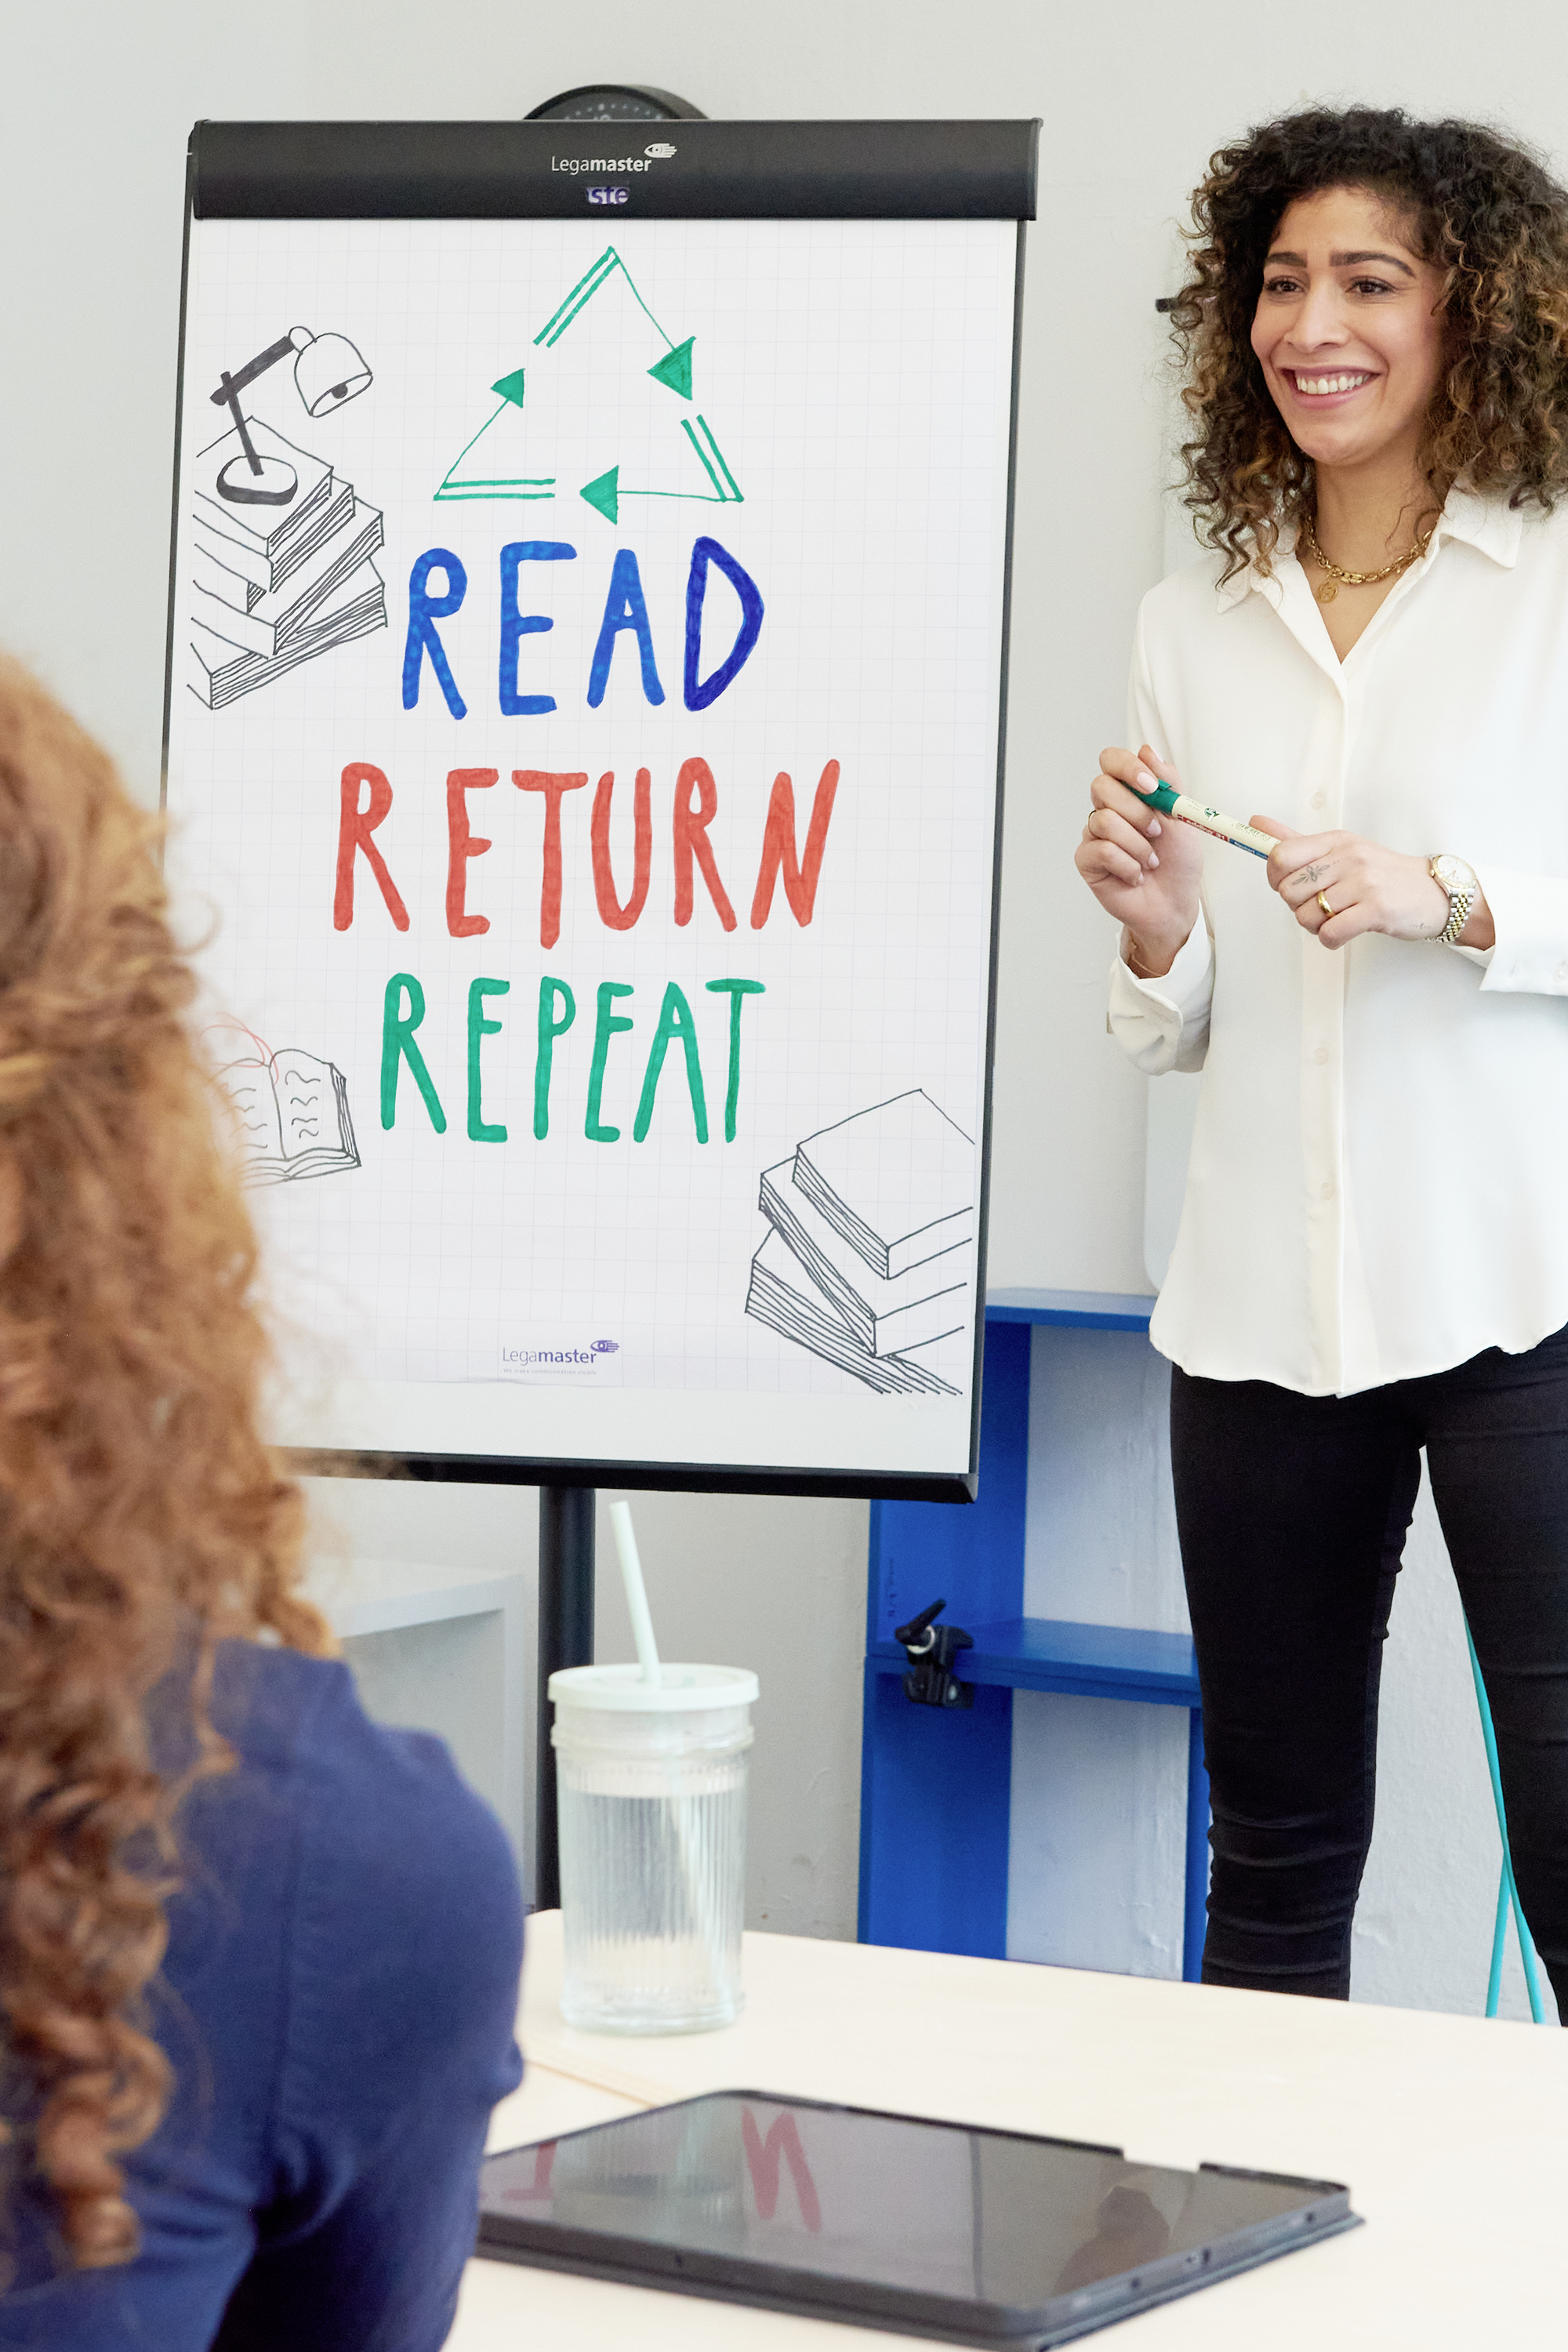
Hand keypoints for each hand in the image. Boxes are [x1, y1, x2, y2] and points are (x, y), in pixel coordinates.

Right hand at [1075, 744, 1204, 976]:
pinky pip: (1101, 851)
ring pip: (1105, 821)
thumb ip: (1167, 782)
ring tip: (1150, 862)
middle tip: (1157, 833)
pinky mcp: (1087, 860)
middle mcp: (1107, 809)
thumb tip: (1147, 750)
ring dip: (1137, 845)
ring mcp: (1094, 835)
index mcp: (1129, 793)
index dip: (1127, 767)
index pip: (1111, 761)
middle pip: (1102, 786)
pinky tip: (1136, 875)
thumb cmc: (1178, 862)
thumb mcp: (1182, 816)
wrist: (1174, 903)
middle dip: (1137, 811)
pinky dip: (1128, 865)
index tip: (1151, 787)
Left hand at [1256, 823, 1492, 948]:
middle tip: (1321, 906)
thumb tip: (1256, 823)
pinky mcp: (1376, 910)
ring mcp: (1363, 883)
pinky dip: (1330, 939)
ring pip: (1306, 915)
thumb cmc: (1382, 875)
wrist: (1435, 893)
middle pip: (1288, 891)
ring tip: (1337, 918)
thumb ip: (1296, 842)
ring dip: (1315, 926)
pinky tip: (1344, 932)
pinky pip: (1330, 933)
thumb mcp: (1341, 850)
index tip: (1291, 885)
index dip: (1276, 878)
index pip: (1280, 855)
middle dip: (1298, 907)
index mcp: (1335, 841)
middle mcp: (1348, 858)